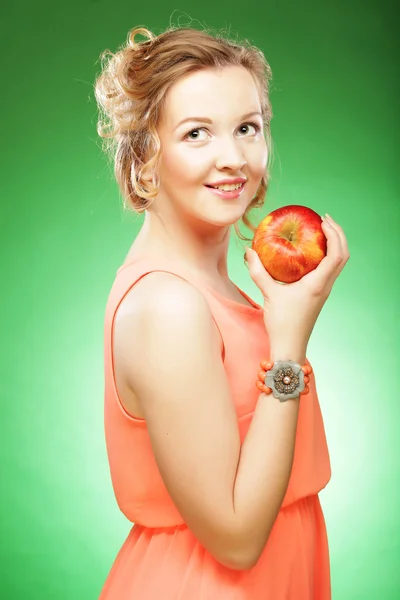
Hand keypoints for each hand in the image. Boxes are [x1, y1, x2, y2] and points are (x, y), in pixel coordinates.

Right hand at [246, 214, 349, 349]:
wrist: (290, 345)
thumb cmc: (281, 322)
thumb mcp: (268, 293)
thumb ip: (258, 271)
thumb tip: (249, 251)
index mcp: (318, 284)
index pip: (336, 254)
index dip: (334, 234)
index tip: (323, 220)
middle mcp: (325, 286)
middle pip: (343, 256)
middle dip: (338, 235)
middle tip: (324, 220)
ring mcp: (324, 290)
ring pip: (338, 263)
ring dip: (335, 245)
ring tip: (321, 231)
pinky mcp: (319, 294)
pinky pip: (329, 270)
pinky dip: (326, 256)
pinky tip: (310, 251)